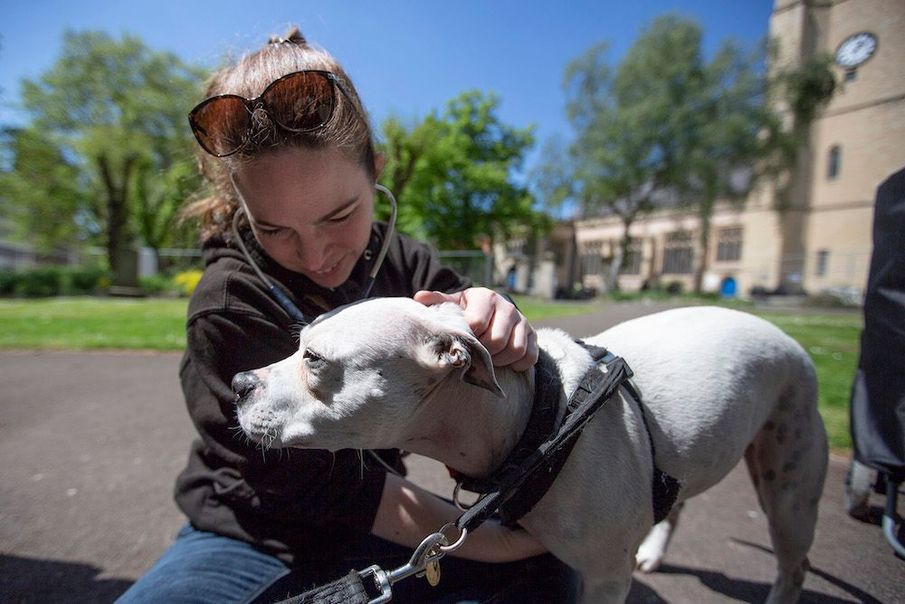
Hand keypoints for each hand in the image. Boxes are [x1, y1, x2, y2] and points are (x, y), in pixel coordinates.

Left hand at [414, 287, 537, 370]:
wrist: (492, 312)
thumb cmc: (467, 312)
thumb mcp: (453, 305)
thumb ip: (438, 302)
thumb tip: (419, 298)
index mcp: (485, 297)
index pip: (477, 324)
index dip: (467, 339)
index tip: (460, 344)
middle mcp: (507, 307)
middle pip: (497, 340)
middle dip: (483, 353)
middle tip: (473, 356)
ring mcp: (522, 321)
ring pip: (515, 349)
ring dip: (500, 361)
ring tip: (487, 360)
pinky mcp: (533, 335)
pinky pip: (529, 357)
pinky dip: (517, 365)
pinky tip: (504, 363)